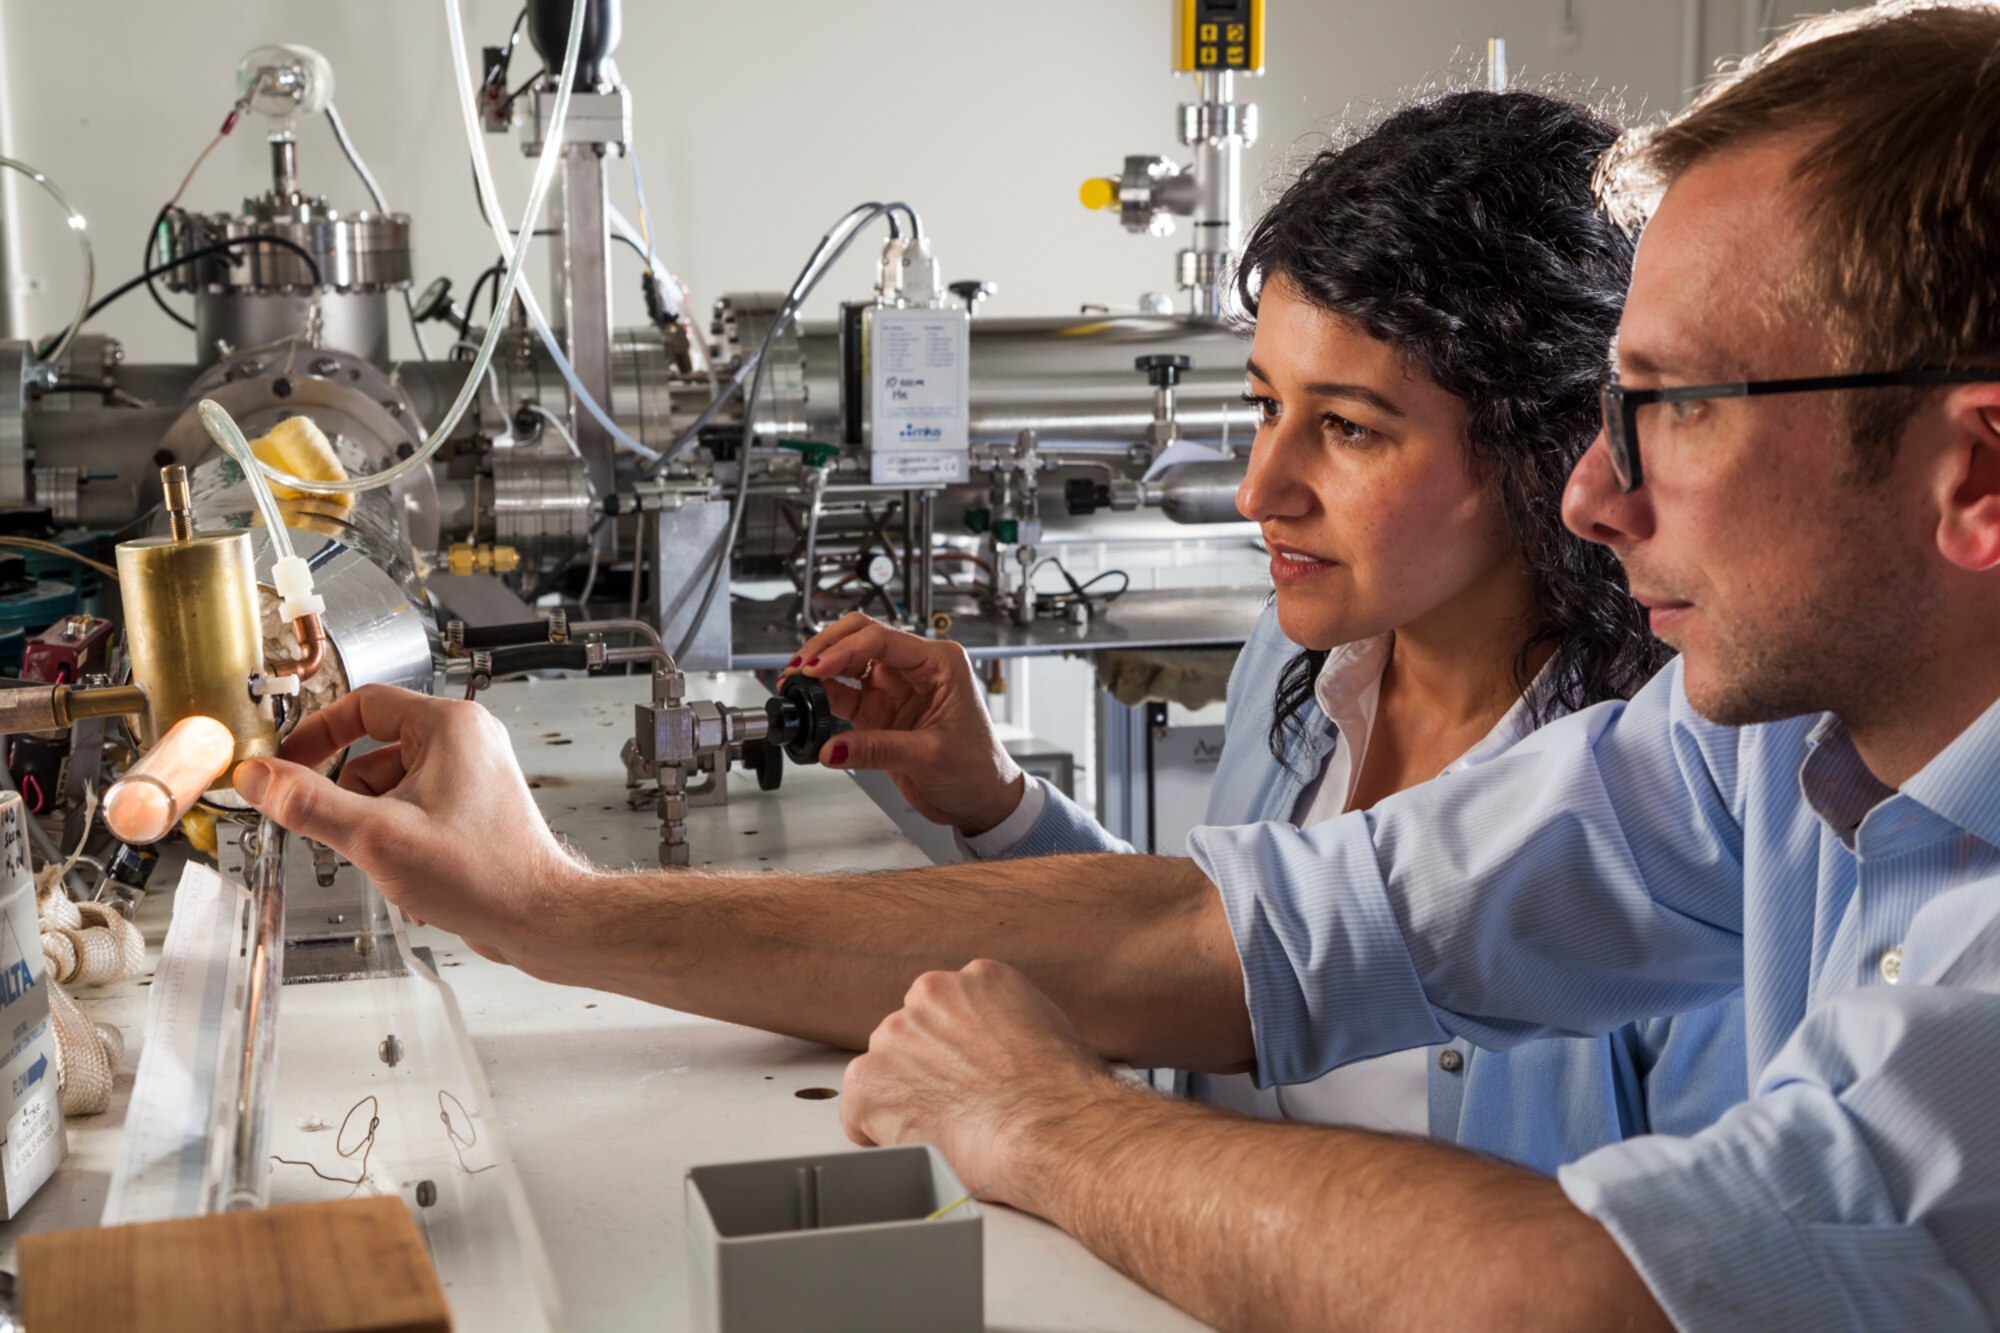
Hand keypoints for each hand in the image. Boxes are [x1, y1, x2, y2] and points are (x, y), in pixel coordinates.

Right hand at [231, 685, 582, 968]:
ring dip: (370, 816)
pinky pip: (412, 804)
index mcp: (450, 726)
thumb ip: (310, 803)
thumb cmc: (483, 875)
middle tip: (334, 824)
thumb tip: (260, 778)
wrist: (538, 919)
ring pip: (390, 781)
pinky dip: (395, 831)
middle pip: (373, 746)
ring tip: (384, 854)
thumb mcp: (377, 836)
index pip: (364, 703)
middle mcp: (466, 741)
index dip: (316, 732)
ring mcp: (472, 774)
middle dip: (347, 790)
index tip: (285, 760)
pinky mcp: (472, 806)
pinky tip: (404, 866)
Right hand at [786, 612, 1023, 836]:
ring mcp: (895, 689)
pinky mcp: (880, 712)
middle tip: (799, 668)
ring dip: (819, 670)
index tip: (816, 668)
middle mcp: (916, 669)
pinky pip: (844, 695)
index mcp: (940, 663)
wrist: (982, 800)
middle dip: (826, 648)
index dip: (844, 650)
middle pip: (860, 638)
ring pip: (847, 664)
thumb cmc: (979, 769)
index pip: (882, 640)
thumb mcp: (931, 756)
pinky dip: (823, 697)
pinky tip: (807, 704)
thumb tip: (834, 747)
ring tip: (793, 683)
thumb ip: (878, 750)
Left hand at [841, 959, 1119, 1212]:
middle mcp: (930, 995)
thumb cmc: (1064, 1095)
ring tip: (948, 1129)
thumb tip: (995, 1053)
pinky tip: (921, 1143)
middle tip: (958, 1108)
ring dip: (904, 1101)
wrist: (1054, 1128)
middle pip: (910, 1038)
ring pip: (884, 1072)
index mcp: (976, 979)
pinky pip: (859, 1113)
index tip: (970, 1078)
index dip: (956, 1054)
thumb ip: (1003, 1026)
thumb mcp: (1046, 1030)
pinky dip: (880, 1134)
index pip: (946, 1013)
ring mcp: (895, 1036)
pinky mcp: (870, 1081)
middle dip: (925, 1072)